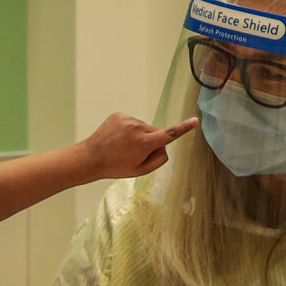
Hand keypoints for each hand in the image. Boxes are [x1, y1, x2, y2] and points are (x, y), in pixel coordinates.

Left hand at [77, 112, 198, 180]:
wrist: (91, 158)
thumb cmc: (116, 167)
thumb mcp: (140, 170)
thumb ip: (158, 160)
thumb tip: (165, 147)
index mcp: (143, 144)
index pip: (168, 135)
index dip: (183, 128)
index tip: (194, 120)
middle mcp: (137, 128)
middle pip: (155, 132)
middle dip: (151, 141)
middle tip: (135, 153)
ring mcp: (127, 120)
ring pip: (143, 127)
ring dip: (139, 135)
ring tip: (123, 146)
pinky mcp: (119, 115)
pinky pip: (132, 122)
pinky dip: (129, 130)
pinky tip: (118, 138)